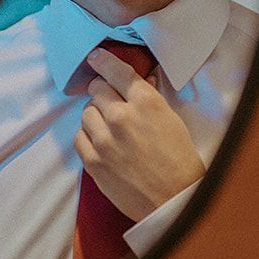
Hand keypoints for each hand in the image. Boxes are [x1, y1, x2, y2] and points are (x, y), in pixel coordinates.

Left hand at [75, 47, 205, 220]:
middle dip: (104, 92)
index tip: (95, 58)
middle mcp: (122, 117)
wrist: (174, 201)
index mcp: (146, 103)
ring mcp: (104, 140)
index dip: (103, 61)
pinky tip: (100, 142)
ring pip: (86, 112)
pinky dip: (87, 136)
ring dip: (95, 115)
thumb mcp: (171, 121)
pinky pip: (79, 136)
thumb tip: (141, 80)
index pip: (116, 71)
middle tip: (111, 102)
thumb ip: (151, 98)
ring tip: (109, 127)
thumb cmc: (179, 161)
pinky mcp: (93, 161)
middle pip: (97, 89)